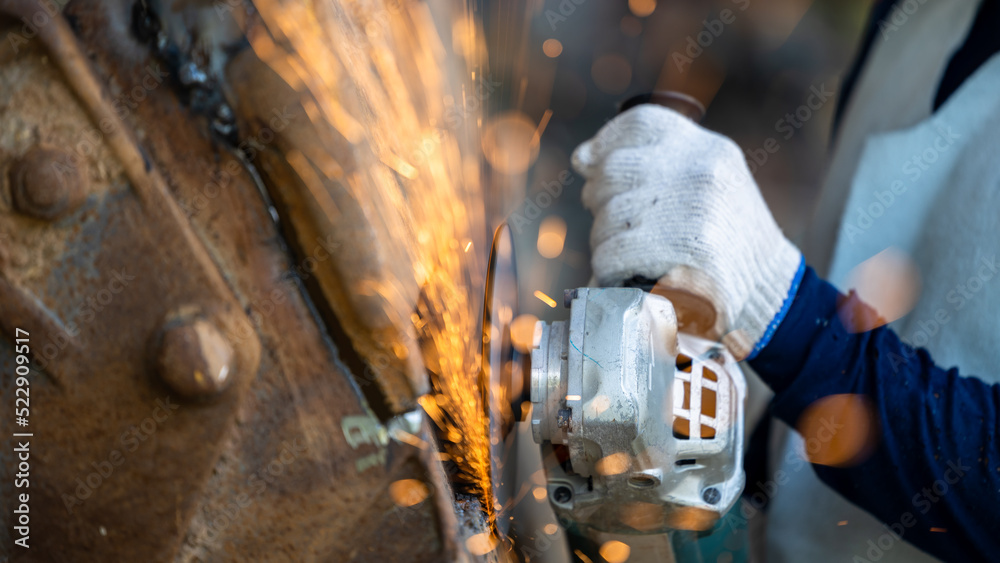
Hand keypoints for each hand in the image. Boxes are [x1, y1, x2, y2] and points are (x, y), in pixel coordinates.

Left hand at [572, 104, 802, 358]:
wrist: (769, 288)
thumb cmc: (723, 236)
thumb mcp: (705, 183)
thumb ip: (654, 164)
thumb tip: (583, 158)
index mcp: (707, 149)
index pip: (641, 123)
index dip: (606, 141)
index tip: (589, 163)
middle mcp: (702, 172)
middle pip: (615, 170)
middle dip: (599, 198)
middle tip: (609, 222)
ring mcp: (696, 211)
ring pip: (608, 216)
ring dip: (603, 240)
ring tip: (621, 254)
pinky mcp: (686, 255)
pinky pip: (614, 253)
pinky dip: (607, 268)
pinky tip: (619, 274)